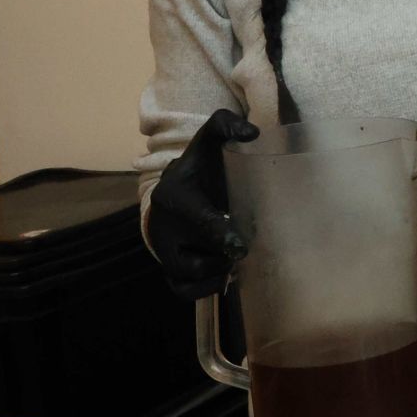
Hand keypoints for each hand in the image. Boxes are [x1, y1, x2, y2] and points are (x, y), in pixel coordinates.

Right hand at [145, 108, 256, 299]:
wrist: (178, 189)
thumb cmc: (201, 167)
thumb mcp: (209, 141)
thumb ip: (226, 125)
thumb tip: (253, 132)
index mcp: (173, 196)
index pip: (196, 220)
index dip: (218, 234)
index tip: (239, 245)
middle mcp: (163, 227)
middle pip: (191, 259)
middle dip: (220, 258)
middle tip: (241, 249)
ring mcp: (164, 251)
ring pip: (188, 277)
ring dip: (215, 274)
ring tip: (232, 259)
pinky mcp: (169, 269)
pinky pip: (183, 291)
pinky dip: (204, 289)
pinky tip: (223, 275)